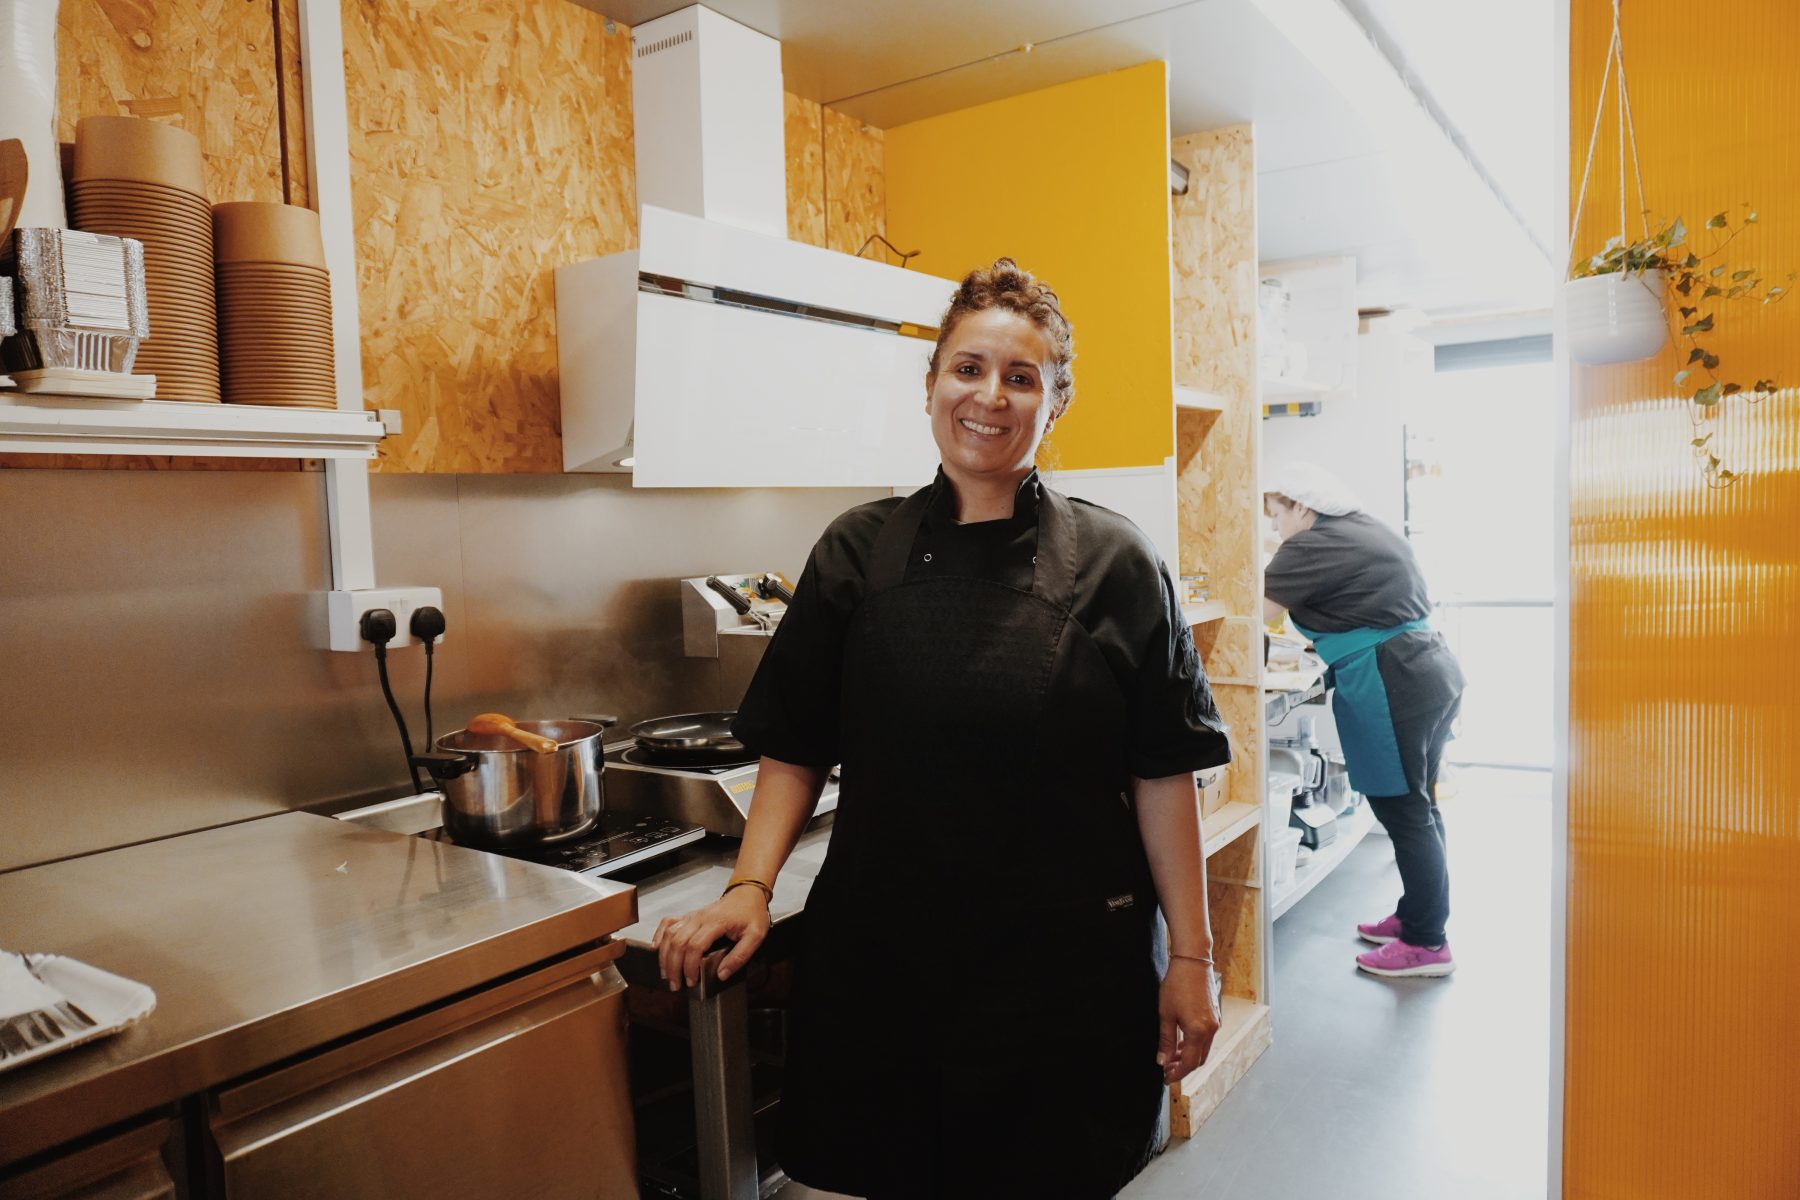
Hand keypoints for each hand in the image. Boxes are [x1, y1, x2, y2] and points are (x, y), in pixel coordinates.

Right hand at [652, 887, 770, 990]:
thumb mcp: (755, 936)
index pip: (695, 946)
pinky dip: (658, 935)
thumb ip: (740, 956)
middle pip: (678, 942)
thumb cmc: (751, 914)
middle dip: (673, 966)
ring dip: (664, 956)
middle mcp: (700, 918)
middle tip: (676, 984)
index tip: (692, 981)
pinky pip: (667, 923)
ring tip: (666, 974)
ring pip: (669, 934)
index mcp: (716, 922)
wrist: (747, 894)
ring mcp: (692, 916)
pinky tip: (656, 948)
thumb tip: (722, 974)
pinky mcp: (688, 916)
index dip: (690, 966)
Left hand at [1157, 958, 1221, 1083]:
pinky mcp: (1216, 1016)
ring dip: (1189, 1056)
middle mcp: (1212, 1030)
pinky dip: (1195, 1045)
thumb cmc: (1177, 985)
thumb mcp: (1166, 1014)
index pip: (1190, 1063)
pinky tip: (1181, 1042)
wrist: (1193, 961)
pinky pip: (1206, 1038)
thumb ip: (1166, 1040)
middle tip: (1167, 1070)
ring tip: (1171, 1057)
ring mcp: (1216, 1023)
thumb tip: (1163, 1061)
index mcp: (1199, 1031)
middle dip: (1184, 1068)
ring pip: (1204, 1049)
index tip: (1166, 1078)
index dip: (1178, 1073)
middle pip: (1200, 1059)